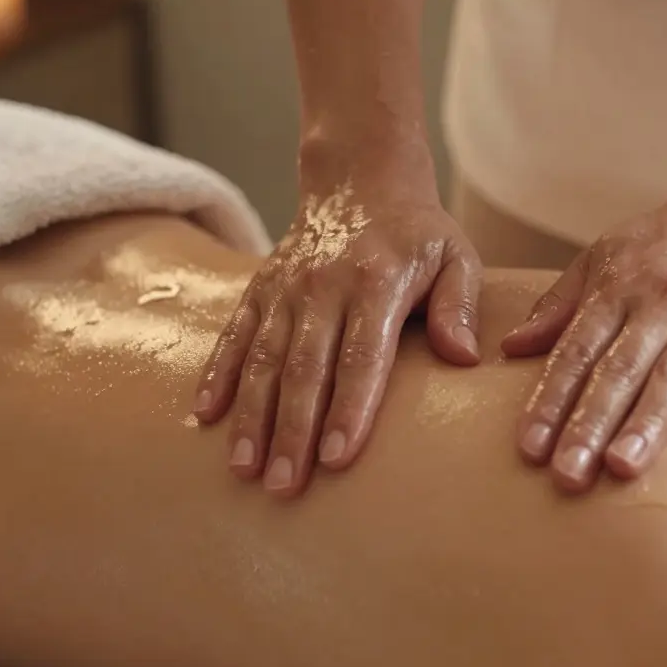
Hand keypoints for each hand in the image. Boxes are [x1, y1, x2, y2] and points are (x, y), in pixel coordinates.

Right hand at [193, 151, 481, 497]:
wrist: (358, 180)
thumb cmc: (417, 234)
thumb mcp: (456, 257)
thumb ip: (459, 306)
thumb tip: (462, 358)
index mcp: (376, 282)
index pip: (361, 357)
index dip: (350, 409)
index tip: (338, 459)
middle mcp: (323, 286)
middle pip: (304, 368)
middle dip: (292, 431)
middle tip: (284, 486)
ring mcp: (285, 288)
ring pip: (263, 359)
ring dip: (252, 417)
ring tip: (246, 469)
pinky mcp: (259, 289)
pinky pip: (234, 336)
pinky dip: (218, 375)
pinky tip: (204, 417)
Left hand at [502, 177, 666, 491]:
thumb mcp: (607, 256)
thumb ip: (560, 305)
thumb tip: (511, 348)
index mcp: (618, 287)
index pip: (576, 352)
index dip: (551, 400)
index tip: (529, 448)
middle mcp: (661, 300)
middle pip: (620, 370)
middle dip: (590, 424)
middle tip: (567, 476)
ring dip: (648, 422)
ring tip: (621, 467)